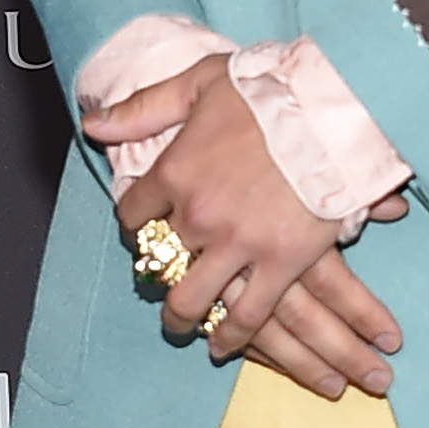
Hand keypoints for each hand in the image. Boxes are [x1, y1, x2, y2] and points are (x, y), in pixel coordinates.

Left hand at [88, 59, 404, 399]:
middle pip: (158, 263)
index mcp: (174, 171)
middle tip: (158, 289)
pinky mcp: (280, 264)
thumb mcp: (198, 83)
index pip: (133, 213)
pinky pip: (247, 314)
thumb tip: (94, 126)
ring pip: (193, 300)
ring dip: (182, 319)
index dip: (133, 224)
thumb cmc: (269, 89)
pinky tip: (221, 344)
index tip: (143, 231)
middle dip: (154, 279)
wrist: (335, 106)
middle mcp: (197, 215)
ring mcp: (237, 244)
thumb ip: (143, 108)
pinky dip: (230, 336)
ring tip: (181, 327)